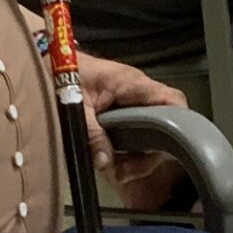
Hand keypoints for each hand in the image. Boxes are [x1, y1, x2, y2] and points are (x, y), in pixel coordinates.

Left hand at [80, 54, 186, 210]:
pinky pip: (136, 132)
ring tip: (118, 173)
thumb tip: (105, 162)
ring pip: (150, 133)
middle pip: (164, 125)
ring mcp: (131, 101)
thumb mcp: (76, 104)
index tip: (170, 151)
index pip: (172, 100)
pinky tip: (113, 163)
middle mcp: (138, 92)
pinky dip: (127, 151)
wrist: (51, 60)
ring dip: (138, 157)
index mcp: (133, 84)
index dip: (181, 123)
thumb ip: (92, 133)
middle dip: (150, 155)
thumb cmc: (65, 72)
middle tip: (128, 172)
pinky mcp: (122, 110)